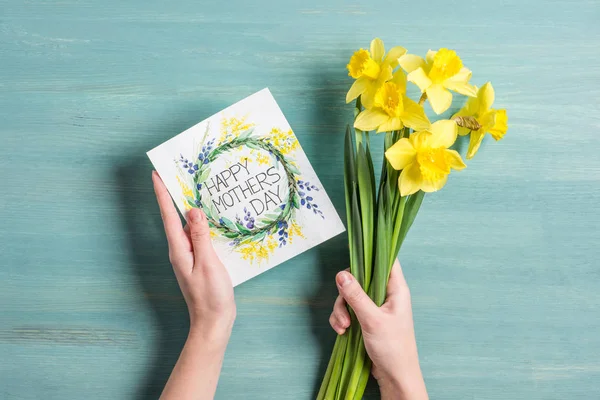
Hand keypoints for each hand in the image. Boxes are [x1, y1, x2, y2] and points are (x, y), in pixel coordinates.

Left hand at [152, 171, 235, 341]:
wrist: (214, 321)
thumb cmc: (211, 296)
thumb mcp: (208, 263)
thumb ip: (201, 236)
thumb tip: (192, 211)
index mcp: (179, 249)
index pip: (168, 216)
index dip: (163, 194)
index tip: (157, 174)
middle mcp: (180, 250)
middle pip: (176, 218)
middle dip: (175, 196)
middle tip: (178, 174)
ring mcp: (189, 256)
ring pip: (189, 227)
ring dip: (191, 210)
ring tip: (196, 190)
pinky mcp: (199, 261)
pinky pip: (199, 237)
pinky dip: (203, 225)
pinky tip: (212, 220)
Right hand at [329, 261, 427, 399]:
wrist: (395, 377)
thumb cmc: (393, 348)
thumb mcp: (372, 320)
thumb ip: (356, 296)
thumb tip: (341, 274)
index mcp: (396, 289)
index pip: (387, 259)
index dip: (372, 252)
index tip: (354, 252)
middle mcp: (387, 294)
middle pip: (361, 278)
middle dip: (346, 293)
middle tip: (344, 309)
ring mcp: (376, 307)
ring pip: (351, 295)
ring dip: (342, 310)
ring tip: (343, 327)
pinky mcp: (367, 319)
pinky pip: (349, 310)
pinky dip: (342, 319)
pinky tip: (342, 331)